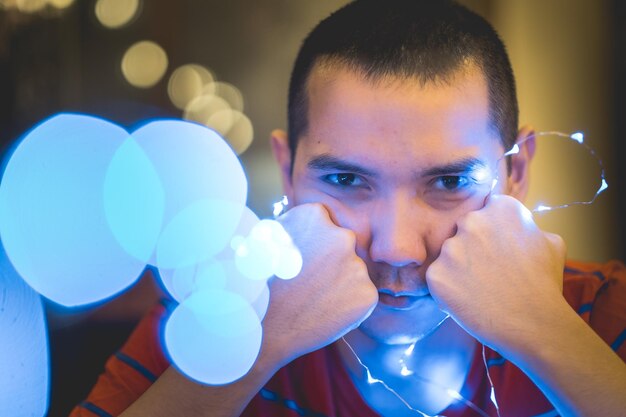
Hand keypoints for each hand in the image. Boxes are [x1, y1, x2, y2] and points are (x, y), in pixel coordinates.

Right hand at [262, 203, 377, 365]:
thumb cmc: (257, 282)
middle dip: (329, 261)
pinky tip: (324, 313)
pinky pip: (361, 296)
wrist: (261, 326)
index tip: (299, 258)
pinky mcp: (368, 294)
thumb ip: (293, 227)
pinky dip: (348, 305)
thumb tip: (304, 226)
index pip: (324, 223)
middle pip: (341, 245)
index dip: (311, 243)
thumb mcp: (266, 239)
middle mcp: (341, 236)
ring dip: (338, 283)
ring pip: (352, 272)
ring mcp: (357, 266)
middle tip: (307, 282)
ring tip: (311, 301)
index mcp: (315, 216)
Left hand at [425, 195, 565, 355]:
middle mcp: (472, 221)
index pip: (486, 210)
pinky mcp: (435, 274)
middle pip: (463, 229)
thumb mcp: (550, 242)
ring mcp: (450, 248)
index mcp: (500, 207)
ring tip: (481, 288)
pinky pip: (437, 277)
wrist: (534, 324)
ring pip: (449, 254)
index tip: (500, 250)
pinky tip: (469, 299)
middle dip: (472, 247)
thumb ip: (527, 225)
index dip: (493, 232)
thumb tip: (515, 225)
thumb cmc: (544, 284)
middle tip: (490, 272)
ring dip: (459, 268)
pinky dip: (448, 289)